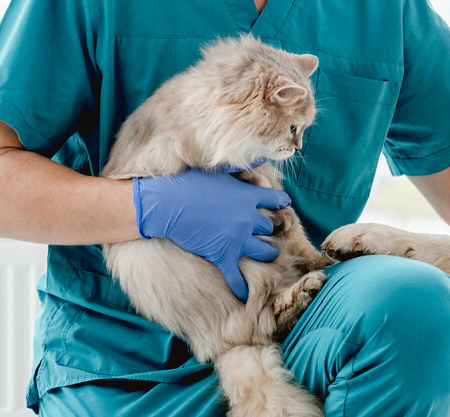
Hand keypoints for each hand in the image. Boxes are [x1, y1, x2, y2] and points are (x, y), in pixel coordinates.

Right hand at [133, 160, 290, 300]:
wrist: (168, 203)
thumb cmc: (190, 181)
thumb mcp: (220, 168)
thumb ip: (244, 164)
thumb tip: (261, 154)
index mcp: (250, 196)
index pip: (278, 201)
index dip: (280, 204)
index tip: (281, 205)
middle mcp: (249, 218)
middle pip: (270, 227)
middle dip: (269, 228)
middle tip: (267, 230)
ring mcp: (237, 238)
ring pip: (264, 251)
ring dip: (267, 252)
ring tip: (269, 254)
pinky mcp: (222, 254)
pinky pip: (236, 276)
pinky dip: (241, 287)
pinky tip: (245, 296)